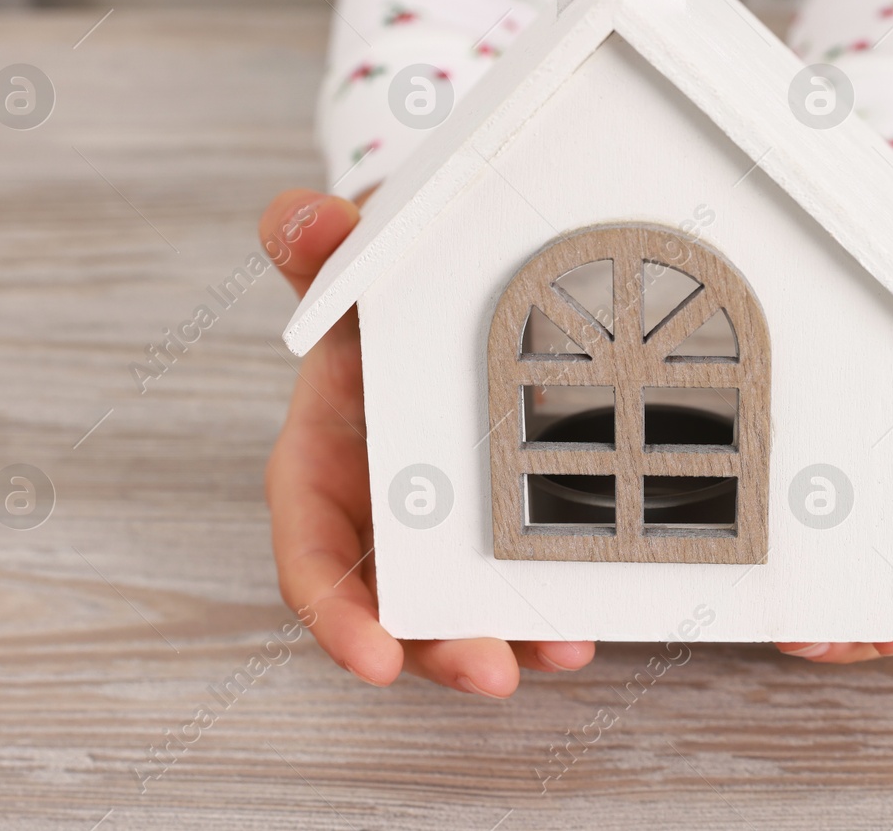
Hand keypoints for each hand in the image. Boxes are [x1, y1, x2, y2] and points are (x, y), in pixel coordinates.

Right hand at [258, 189, 594, 696]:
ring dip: (504, 639)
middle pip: (392, 601)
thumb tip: (303, 217)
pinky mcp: (491, 520)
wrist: (427, 291)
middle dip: (435, 649)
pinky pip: (514, 573)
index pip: (311, 549)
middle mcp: (378, 508)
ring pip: (458, 603)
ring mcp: (437, 524)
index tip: (369, 660)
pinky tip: (589, 617)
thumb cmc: (376, 293)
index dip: (333, 610)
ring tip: (560, 651)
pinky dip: (545, 601)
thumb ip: (315, 247)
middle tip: (490, 675)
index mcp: (324, 461)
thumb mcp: (348, 267)